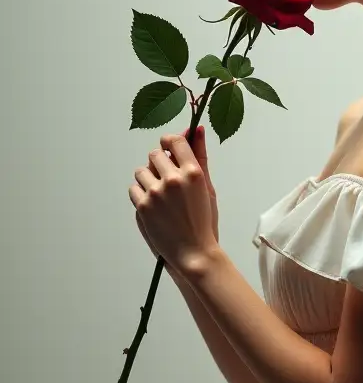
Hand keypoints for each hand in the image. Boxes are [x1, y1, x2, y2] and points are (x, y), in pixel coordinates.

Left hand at [129, 130, 219, 276]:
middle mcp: (173, 179)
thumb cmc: (204, 221)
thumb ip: (200, 157)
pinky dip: (141, 194)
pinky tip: (154, 205)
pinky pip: (133, 188)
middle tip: (168, 179)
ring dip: (149, 178)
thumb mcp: (207, 187)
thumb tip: (196, 130)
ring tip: (161, 194)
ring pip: (141, 171)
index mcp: (193, 173)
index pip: (174, 141)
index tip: (170, 149)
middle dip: (160, 163)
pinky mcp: (141, 206)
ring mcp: (155, 193)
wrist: (194, 253)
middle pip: (155, 154)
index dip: (170, 142)